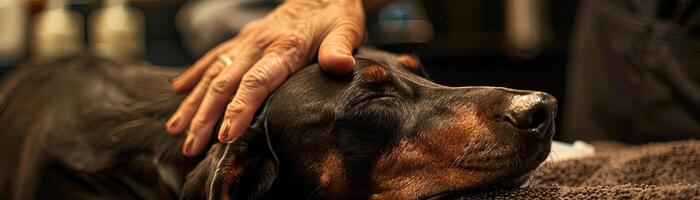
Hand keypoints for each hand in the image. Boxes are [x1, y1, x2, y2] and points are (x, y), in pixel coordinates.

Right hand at [166, 0, 364, 155]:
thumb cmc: (336, 15)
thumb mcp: (345, 29)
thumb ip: (339, 48)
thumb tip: (341, 64)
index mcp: (284, 47)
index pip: (256, 82)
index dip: (239, 108)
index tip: (225, 135)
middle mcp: (258, 44)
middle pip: (226, 84)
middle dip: (205, 117)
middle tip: (192, 147)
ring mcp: (247, 42)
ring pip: (213, 74)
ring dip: (193, 103)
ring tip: (175, 130)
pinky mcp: (243, 39)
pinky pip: (214, 57)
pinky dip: (195, 74)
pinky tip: (179, 91)